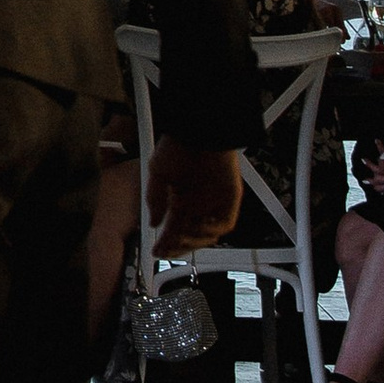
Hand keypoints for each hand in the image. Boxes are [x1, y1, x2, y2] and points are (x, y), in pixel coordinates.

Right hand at [149, 138, 241, 255]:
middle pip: (190, 236)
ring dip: (193, 240)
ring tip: (180, 238)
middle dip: (178, 247)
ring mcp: (214, 202)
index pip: (173, 228)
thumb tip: (153, 223)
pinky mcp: (230, 199)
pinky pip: (224, 224)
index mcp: (180, 198)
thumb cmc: (178, 146)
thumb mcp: (157, 173)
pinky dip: (211, 230)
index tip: (156, 251)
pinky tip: (198, 228)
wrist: (200, 131)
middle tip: (167, 251)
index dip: (165, 242)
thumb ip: (154, 199)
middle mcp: (198, 203)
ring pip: (207, 234)